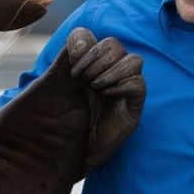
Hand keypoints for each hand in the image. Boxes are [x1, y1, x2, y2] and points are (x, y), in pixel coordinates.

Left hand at [64, 28, 145, 167]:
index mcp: (83, 66)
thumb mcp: (55, 87)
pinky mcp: (131, 109)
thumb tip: (81, 36)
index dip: (85, 45)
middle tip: (83, 79)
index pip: (92, 38)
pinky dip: (124, 85)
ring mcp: (120, 91)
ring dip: (113, 70)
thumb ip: (66, 59)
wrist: (61, 157)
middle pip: (114, 44)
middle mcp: (104, 75)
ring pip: (134, 60)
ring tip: (96, 87)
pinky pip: (139, 84)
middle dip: (98, 58)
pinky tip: (108, 95)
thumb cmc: (55, 124)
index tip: (72, 69)